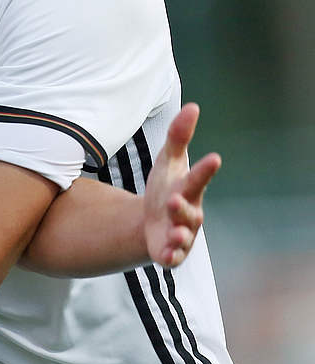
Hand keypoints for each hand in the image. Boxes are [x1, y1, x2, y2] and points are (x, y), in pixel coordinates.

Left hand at [143, 103, 220, 266]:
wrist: (149, 224)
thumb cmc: (165, 188)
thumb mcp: (167, 161)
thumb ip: (178, 137)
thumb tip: (192, 106)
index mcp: (189, 189)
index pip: (198, 178)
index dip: (205, 170)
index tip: (214, 158)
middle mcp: (190, 213)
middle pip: (189, 209)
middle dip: (183, 206)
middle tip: (173, 198)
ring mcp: (182, 234)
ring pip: (183, 235)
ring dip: (179, 233)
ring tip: (174, 231)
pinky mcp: (170, 253)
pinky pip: (172, 257)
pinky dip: (171, 257)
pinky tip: (166, 257)